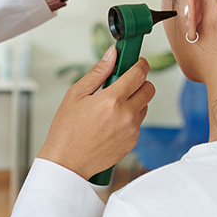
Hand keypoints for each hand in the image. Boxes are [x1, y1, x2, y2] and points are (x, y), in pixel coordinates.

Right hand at [37, 48, 154, 179]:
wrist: (67, 162)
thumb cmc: (66, 129)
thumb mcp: (76, 94)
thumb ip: (98, 72)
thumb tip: (112, 54)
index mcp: (112, 100)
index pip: (139, 74)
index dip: (140, 64)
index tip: (137, 62)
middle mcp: (126, 115)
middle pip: (149, 89)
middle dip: (139, 82)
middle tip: (123, 84)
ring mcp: (131, 130)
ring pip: (144, 106)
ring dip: (134, 101)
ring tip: (111, 106)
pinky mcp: (132, 142)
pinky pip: (138, 123)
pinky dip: (129, 118)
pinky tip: (110, 122)